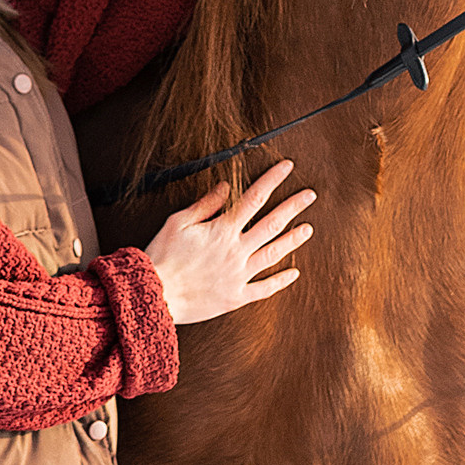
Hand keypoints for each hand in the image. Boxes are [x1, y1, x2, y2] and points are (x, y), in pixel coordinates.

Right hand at [143, 158, 314, 324]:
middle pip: (271, 224)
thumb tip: (226, 187)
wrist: (155, 294)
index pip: (254, 199)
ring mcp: (238, 275)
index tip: (286, 168)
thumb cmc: (162, 257)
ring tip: (308, 229)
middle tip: (309, 196)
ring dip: (293, 240)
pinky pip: (264, 289)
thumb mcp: (178, 223)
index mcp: (222, 230)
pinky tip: (293, 273)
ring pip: (273, 255)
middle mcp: (235, 251)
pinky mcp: (235, 296)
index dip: (272, 180)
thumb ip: (206, 204)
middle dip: (293, 207)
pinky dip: (280, 281)